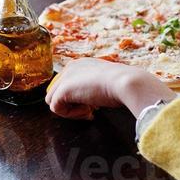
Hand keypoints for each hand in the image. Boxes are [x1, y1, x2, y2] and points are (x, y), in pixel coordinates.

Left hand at [45, 58, 172, 120]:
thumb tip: (91, 102)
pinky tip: (88, 111)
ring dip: (70, 110)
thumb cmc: (123, 84)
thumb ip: (94, 88)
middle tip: (91, 109)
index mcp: (80, 64)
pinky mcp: (63, 90)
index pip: (68, 84)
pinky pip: (55, 108)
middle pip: (58, 92)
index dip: (79, 98)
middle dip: (72, 104)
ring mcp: (65, 78)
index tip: (94, 104)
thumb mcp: (106, 82)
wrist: (126, 82)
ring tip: (89, 110)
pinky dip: (71, 115)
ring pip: (53, 100)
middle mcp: (70, 68)